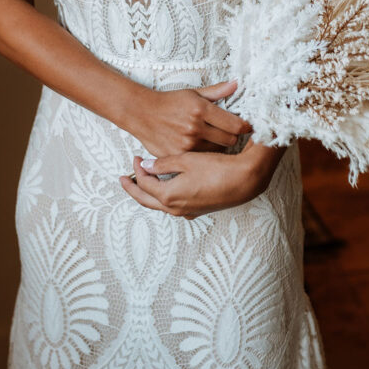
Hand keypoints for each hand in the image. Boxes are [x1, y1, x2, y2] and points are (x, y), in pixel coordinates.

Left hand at [118, 139, 280, 217]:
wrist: (245, 180)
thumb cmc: (217, 168)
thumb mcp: (187, 160)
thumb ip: (164, 163)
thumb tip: (146, 166)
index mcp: (169, 195)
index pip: (144, 184)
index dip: (137, 170)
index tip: (135, 157)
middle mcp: (176, 208)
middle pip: (146, 201)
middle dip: (133, 189)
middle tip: (123, 179)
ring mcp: (187, 211)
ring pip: (160, 205)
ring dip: (149, 193)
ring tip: (143, 181)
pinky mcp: (198, 210)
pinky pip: (173, 206)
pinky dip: (163, 197)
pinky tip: (166, 188)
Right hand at [130, 79, 252, 157]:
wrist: (141, 113)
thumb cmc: (169, 102)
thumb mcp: (193, 93)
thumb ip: (217, 91)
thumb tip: (237, 83)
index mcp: (201, 109)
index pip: (236, 125)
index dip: (245, 127)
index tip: (247, 127)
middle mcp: (194, 128)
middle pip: (229, 141)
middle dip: (232, 137)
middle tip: (229, 133)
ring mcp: (186, 144)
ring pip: (216, 152)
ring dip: (217, 147)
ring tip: (212, 139)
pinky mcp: (177, 156)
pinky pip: (200, 160)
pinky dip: (203, 155)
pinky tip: (199, 146)